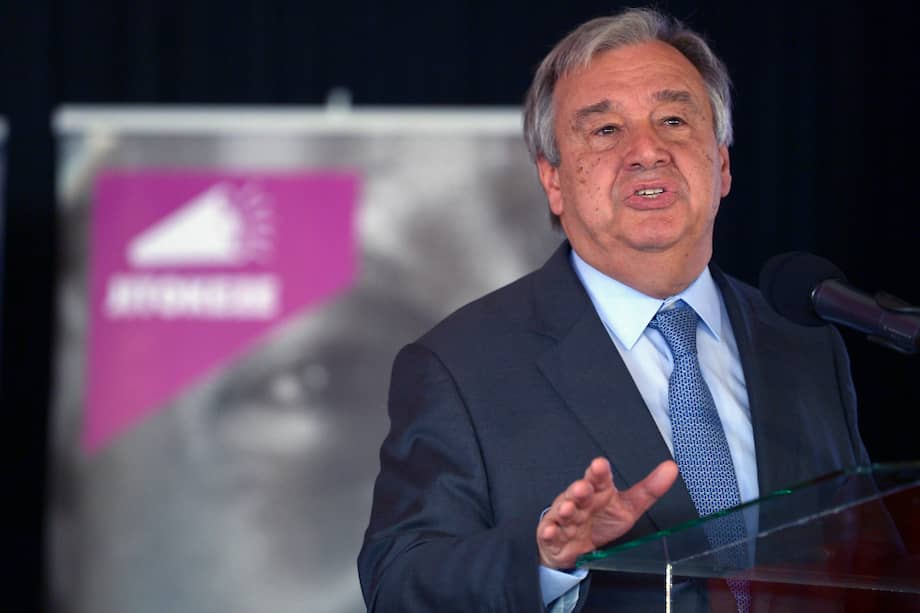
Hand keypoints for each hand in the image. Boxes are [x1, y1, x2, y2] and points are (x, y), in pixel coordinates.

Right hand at [536, 457, 677, 568]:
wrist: (575, 546)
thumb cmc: (601, 521)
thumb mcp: (628, 507)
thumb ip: (649, 490)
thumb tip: (672, 469)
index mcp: (598, 492)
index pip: (598, 479)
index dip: (599, 472)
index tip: (600, 465)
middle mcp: (580, 501)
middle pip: (579, 493)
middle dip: (579, 489)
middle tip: (583, 487)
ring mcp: (565, 518)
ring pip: (564, 511)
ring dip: (565, 509)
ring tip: (569, 508)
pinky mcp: (553, 534)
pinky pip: (550, 533)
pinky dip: (550, 532)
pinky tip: (551, 530)